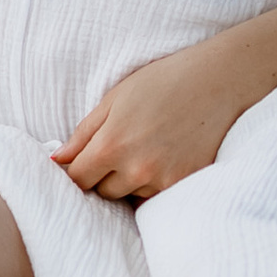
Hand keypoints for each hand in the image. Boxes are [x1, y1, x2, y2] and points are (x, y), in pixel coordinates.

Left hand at [53, 41, 254, 200]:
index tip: (84, 162)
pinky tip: (166, 155)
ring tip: (149, 146)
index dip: (78, 171)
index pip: (78, 180)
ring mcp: (162, 180)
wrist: (218, 81)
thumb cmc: (163, 81)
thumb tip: (58, 161)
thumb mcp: (115, 99)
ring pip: (131, 195)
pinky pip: (157, 195)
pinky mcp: (185, 184)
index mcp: (111, 146)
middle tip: (123, 146)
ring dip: (132, 180)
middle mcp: (135, 170)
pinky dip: (156, 181)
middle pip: (103, 192)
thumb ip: (84, 133)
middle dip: (106, 175)